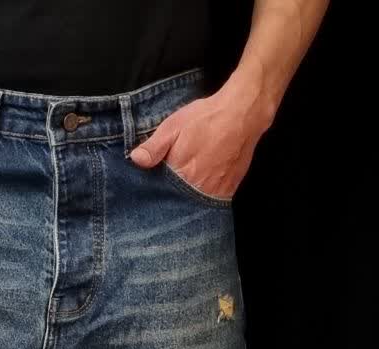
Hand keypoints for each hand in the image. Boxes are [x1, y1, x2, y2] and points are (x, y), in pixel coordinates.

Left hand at [129, 84, 271, 201]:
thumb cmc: (205, 118)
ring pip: (195, 206)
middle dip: (170, 201)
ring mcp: (216, 192)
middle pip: (178, 204)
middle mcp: (199, 190)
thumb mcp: (173, 127)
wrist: (243, 113)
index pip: (160, 196)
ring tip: (181, 194)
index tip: (147, 193)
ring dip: (187, 202)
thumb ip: (154, 146)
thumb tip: (135, 160)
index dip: (154, 194)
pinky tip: (197, 192)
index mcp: (181, 176)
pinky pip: (211, 203)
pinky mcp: (229, 190)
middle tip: (166, 193)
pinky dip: (203, 200)